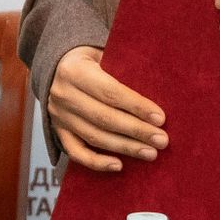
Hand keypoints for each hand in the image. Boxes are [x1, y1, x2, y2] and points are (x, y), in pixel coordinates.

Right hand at [46, 45, 167, 173]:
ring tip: (150, 153)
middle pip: (104, 118)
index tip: (160, 118)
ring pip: (94, 137)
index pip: (110, 92)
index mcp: (75, 71)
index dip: (136, 106)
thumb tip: (159, 90)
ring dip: (125, 148)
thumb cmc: (94, 59)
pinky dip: (97, 162)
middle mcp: (63, 94)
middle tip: (161, 140)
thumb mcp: (105, 54)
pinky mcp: (58, 131)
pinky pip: (76, 152)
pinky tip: (119, 166)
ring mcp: (58, 115)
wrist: (61, 66)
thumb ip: (124, 68)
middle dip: (136, 131)